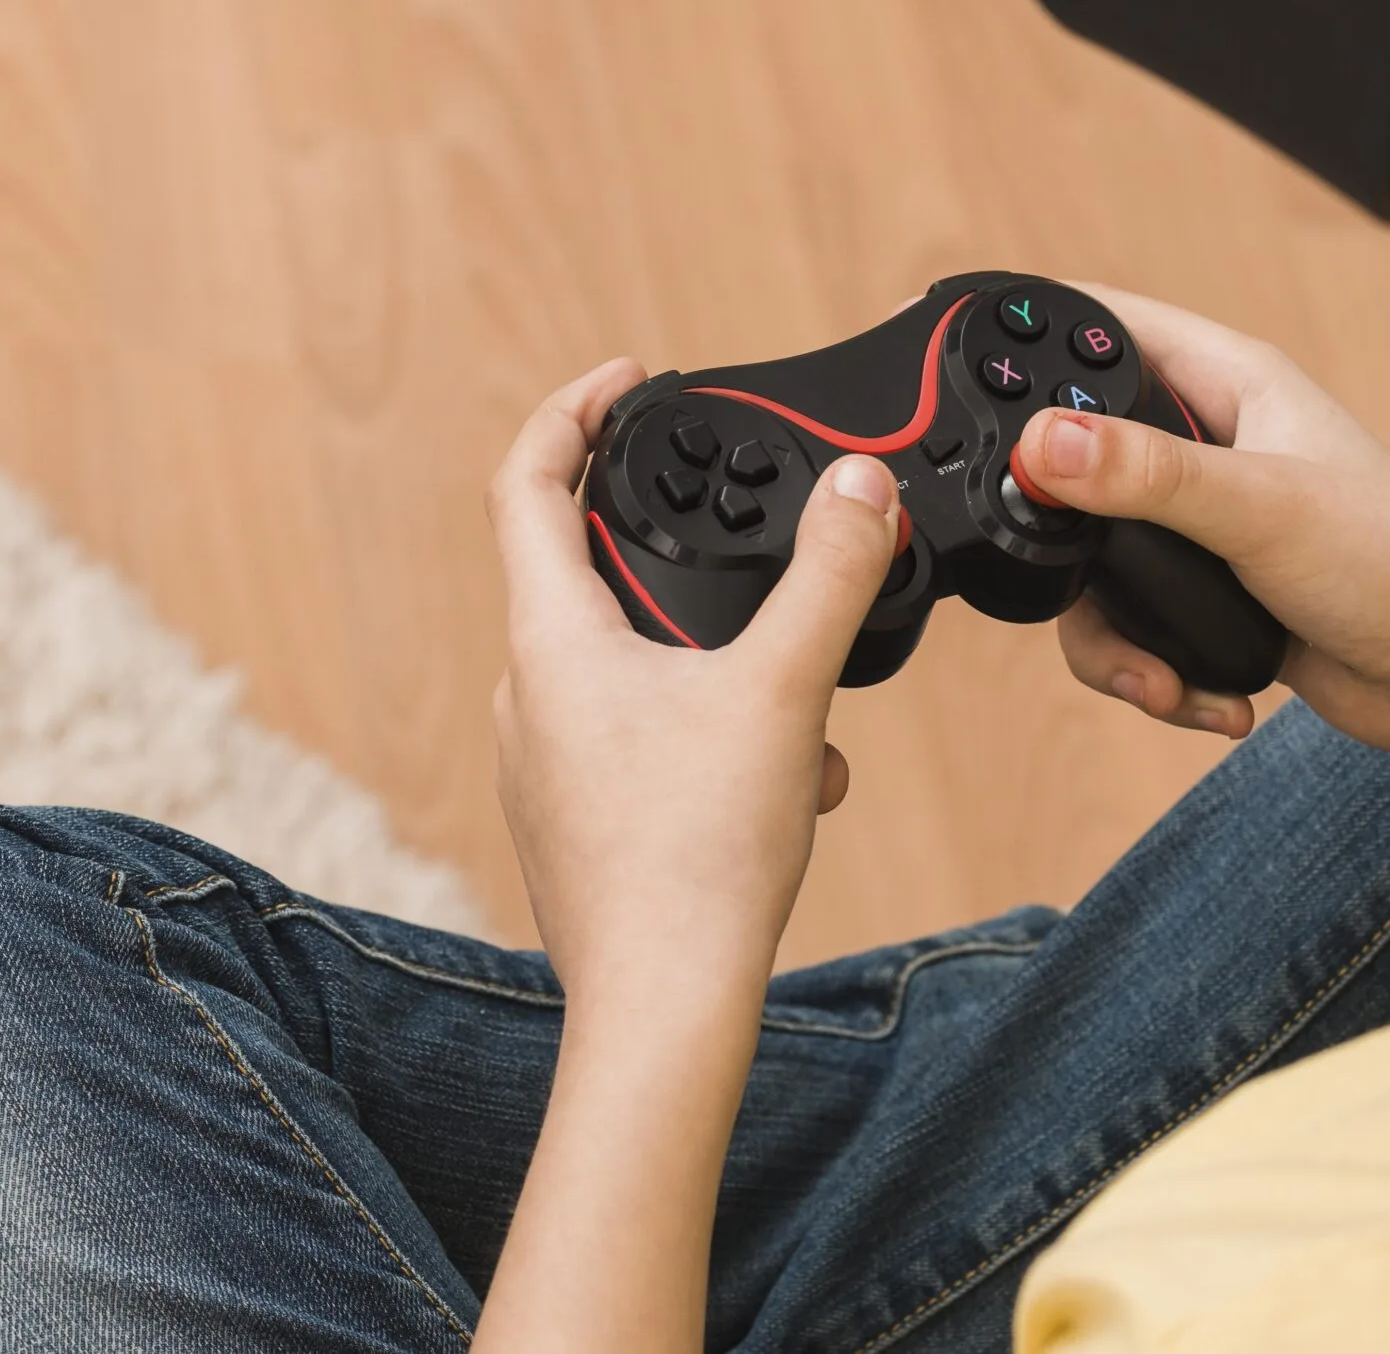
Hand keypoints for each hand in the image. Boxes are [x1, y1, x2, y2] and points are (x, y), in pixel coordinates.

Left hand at [485, 360, 903, 977]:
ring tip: (800, 698)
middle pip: (586, 571)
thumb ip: (830, 575)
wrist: (663, 1010)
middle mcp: (528, 693)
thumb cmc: (697, 858)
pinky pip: (645, 738)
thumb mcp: (784, 688)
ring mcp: (547, 763)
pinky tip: (791, 779)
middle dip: (686, 555)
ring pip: (633, 664)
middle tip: (755, 543)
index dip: (575, 410)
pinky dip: (717, 732)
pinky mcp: (579, 821)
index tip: (631, 379)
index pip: (526, 481)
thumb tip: (863, 490)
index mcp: (551, 638)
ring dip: (720, 658)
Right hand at [1015, 287, 1389, 760]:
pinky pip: (1129, 625)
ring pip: (1090, 562)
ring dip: (1107, 636)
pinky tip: (1199, 698)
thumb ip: (1146, 476)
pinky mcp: (1208, 596)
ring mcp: (1206, 525)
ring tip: (1154, 680)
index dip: (1027, 329)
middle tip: (1051, 565)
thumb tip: (1042, 443)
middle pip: (1074, 457)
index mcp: (1231, 381)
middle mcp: (1211, 443)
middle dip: (1056, 528)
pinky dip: (1148, 672)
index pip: (1104, 323)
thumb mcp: (1262, 509)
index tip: (949, 351)